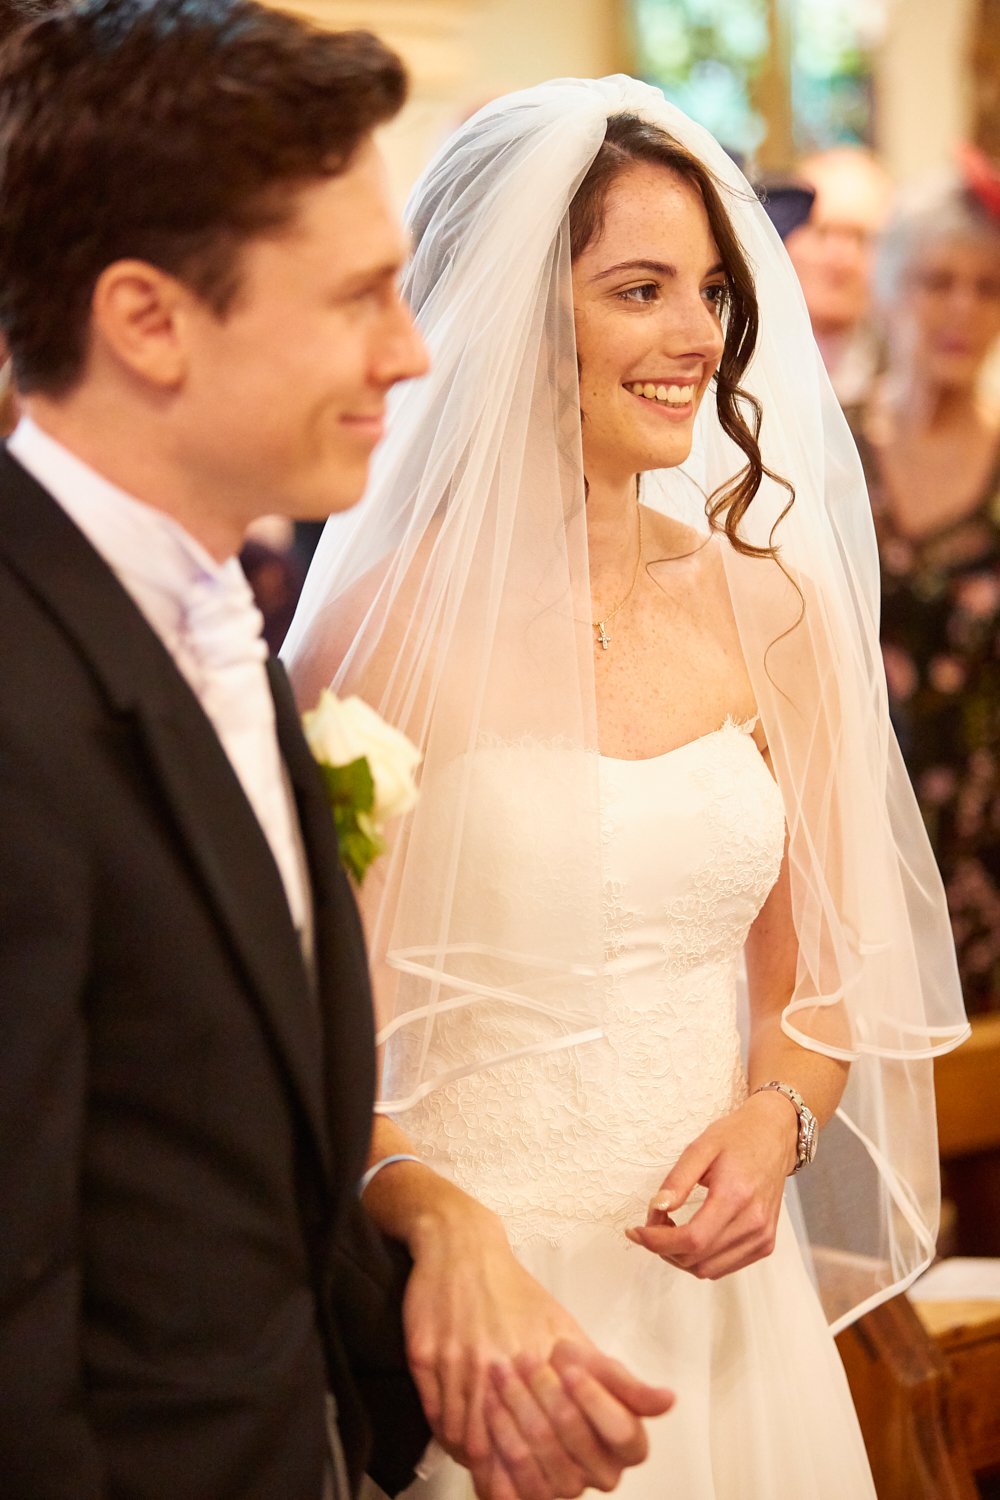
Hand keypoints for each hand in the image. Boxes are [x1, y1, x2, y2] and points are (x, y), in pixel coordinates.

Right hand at [403, 1191, 672, 1495]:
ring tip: (498, 1483)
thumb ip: (613, 1377)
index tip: (566, 1477)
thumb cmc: (515, 1292)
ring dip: (489, 1466)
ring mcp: (463, 1359)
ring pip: (475, 1438)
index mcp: (546, 1352)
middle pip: (521, 1440)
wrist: (461, 1245)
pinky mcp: (425, 1356)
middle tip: (532, 1490)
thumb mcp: (568, 1331)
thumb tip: (664, 1402)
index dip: (568, 1460)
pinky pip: (439, 1417)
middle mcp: (505, 1358)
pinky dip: (454, 1443)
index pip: (567, 1427)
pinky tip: (464, 1453)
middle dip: (529, 1474)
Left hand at [465, 1342, 673, 1499]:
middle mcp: (604, 1476)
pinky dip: (499, 1434)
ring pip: (540, 1453)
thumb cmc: (571, 1372)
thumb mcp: (602, 1368)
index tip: (569, 1366)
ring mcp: (568, 1488)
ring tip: (502, 1372)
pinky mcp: (532, 1495)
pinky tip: (491, 1404)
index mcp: (629, 1447)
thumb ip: (629, 1385)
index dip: (594, 1399)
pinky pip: (513, 1477)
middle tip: (525, 1358)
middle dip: (546, 1391)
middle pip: (574, 1437)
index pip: (620, 1431)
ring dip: (516, 1407)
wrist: (531, 1381)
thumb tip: (669, 1400)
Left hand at [624, 1092, 796, 1279]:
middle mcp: (753, 1223)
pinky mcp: (765, 1244)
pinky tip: (691, 1236)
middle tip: (652, 1221)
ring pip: (708, 1269)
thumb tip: (656, 1208)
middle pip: (697, 1259)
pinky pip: (724, 1267)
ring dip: (679, 1257)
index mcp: (736, 1196)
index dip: (658, 1241)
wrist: (774, 1137)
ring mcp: (762, 1237)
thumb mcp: (701, 1147)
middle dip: (663, 1247)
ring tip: (669, 1229)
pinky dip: (700, 1259)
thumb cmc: (737, 1137)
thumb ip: (677, 1180)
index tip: (635, 1231)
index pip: (692, 1239)